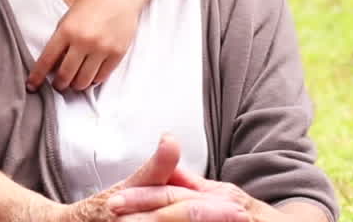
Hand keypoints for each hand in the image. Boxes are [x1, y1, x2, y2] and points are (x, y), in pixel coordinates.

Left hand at [29, 0, 140, 91]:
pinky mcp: (117, 53)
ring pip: (84, 81)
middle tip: (58, 85)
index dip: (37, 76)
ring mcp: (102, 48)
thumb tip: (53, 64)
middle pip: (66, 75)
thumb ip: (61, 39)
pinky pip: (102, 77)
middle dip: (58, 84)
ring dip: (76, 85)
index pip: (47, 60)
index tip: (31, 86)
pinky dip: (93, 81)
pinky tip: (89, 77)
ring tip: (73, 83)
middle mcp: (83, 41)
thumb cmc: (92, 3)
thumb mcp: (68, 18)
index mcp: (67, 30)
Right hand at [58, 135, 247, 221]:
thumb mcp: (131, 185)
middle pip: (177, 220)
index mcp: (133, 206)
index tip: (238, 208)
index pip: (176, 205)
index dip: (209, 209)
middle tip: (244, 217)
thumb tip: (170, 138)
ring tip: (234, 221)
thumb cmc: (108, 207)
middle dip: (212, 219)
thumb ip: (156, 167)